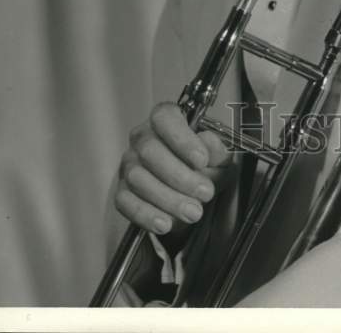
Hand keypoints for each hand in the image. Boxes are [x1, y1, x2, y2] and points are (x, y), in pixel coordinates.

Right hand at [115, 102, 232, 236]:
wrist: (191, 192)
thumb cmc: (202, 166)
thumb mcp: (218, 156)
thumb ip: (216, 149)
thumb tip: (209, 144)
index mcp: (165, 119)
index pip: (164, 118)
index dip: (182, 139)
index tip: (202, 160)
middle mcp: (143, 138)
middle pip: (150, 151)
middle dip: (180, 176)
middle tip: (205, 193)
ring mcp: (129, 164)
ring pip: (138, 178)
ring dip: (168, 198)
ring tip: (193, 212)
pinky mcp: (122, 190)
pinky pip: (125, 201)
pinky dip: (146, 214)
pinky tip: (165, 223)